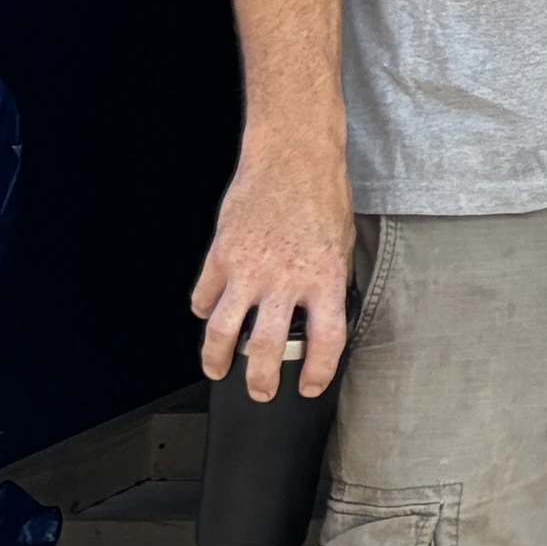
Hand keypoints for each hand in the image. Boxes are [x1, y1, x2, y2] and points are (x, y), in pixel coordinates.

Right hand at [191, 125, 355, 404]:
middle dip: (260, 381)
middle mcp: (285, 279)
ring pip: (222, 333)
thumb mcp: (342, 242)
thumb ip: (327, 281)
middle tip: (260, 391)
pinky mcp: (220, 256)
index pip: (326, 342)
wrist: (293, 154)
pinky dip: (206, 311)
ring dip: (217, 359)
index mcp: (325, 277)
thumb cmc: (322, 193)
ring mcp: (248, 269)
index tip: (309, 386)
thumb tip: (320, 314)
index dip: (317, 372)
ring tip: (219, 369)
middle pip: (266, 350)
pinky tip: (210, 316)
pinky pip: (204, 298)